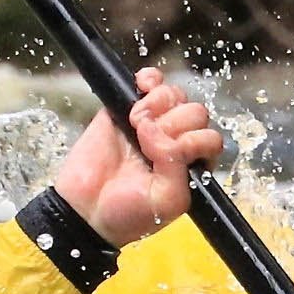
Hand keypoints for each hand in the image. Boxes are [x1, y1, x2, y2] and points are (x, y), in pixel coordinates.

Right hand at [52, 69, 222, 245]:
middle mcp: (176, 141)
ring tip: (134, 124)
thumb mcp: (166, 200)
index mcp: (191, 165)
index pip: (209, 138)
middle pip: (195, 112)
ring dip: (157, 106)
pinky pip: (153, 80)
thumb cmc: (127, 213)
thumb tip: (156, 129)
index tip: (162, 155)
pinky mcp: (126, 107)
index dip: (189, 142)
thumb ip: (177, 166)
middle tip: (145, 141)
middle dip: (172, 125)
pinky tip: (140, 90)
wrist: (84, 209)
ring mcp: (153, 122)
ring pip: (176, 95)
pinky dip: (150, 80)